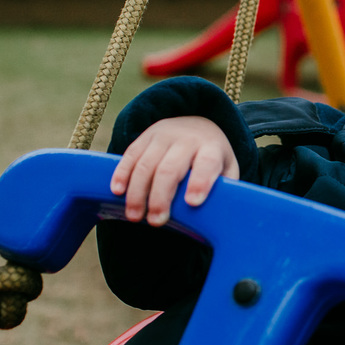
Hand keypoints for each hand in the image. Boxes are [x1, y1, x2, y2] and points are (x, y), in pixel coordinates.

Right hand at [109, 116, 238, 226]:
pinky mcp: (144, 137)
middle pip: (170, 168)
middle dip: (161, 196)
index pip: (206, 163)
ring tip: (135, 216)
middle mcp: (186, 140)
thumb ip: (226, 189)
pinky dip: (122, 174)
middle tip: (156, 221)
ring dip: (138, 192)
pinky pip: (130, 155)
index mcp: (211, 148)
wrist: (197, 123)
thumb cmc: (213, 157)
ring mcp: (163, 136)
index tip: (193, 202)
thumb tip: (221, 216)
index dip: (200, 182)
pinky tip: (117, 192)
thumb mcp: (227, 168)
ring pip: (146, 164)